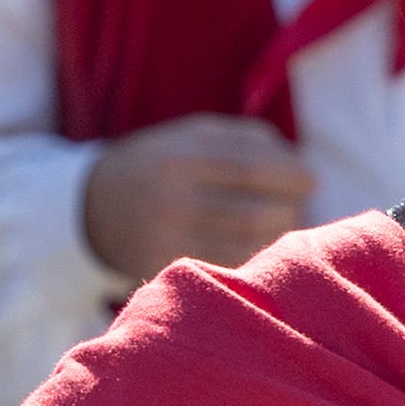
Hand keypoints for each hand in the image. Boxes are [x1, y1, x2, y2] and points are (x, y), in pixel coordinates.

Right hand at [83, 115, 316, 282]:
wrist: (92, 207)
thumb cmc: (160, 163)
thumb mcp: (191, 135)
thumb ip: (246, 139)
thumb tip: (300, 164)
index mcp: (178, 159)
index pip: (250, 169)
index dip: (289, 175)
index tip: (312, 179)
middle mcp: (171, 202)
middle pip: (252, 213)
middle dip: (289, 209)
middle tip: (299, 206)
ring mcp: (166, 241)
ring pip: (244, 246)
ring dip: (277, 237)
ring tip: (284, 224)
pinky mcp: (164, 270)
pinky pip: (225, 266)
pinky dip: (254, 257)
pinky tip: (262, 246)